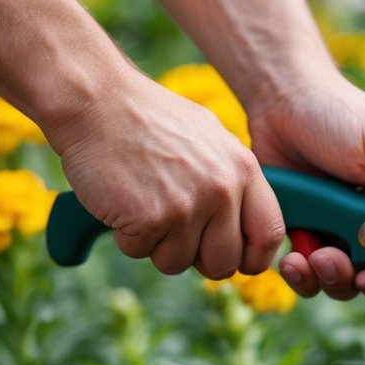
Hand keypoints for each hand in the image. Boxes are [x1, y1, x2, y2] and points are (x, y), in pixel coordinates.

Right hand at [49, 69, 284, 277]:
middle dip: (196, 258)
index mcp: (243, 168)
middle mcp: (222, 189)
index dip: (253, 258)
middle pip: (223, 262)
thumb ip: (232, 180)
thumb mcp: (208, 140)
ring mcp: (187, 206)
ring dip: (155, 245)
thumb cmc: (147, 119)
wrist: (96, 101)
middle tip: (172, 235)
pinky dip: (126, 236)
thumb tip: (245, 227)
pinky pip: (140, 252)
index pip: (268, 232)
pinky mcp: (150, 219)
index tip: (236, 262)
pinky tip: (121, 202)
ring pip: (178, 262)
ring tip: (142, 203)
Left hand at [248, 72, 364, 300]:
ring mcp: (336, 230)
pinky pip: (305, 270)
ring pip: (336, 279)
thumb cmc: (340, 112)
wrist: (281, 96)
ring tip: (305, 258)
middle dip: (349, 279)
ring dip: (322, 279)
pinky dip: (298, 272)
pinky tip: (289, 258)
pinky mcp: (303, 231)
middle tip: (328, 260)